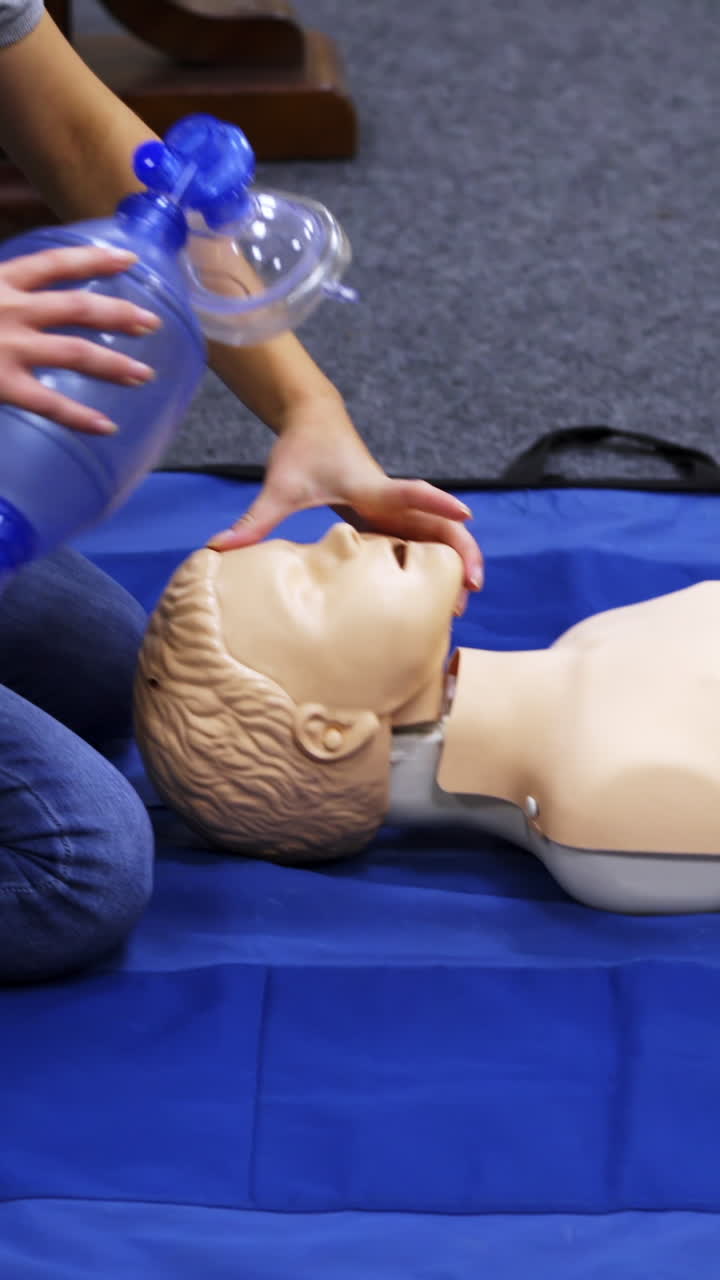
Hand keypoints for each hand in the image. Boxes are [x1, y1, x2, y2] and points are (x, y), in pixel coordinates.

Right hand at [0, 245, 160, 433]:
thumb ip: (0, 290)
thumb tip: (19, 292)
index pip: (55, 263)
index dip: (95, 259)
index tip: (129, 258)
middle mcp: (9, 308)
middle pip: (80, 307)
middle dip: (120, 313)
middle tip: (151, 322)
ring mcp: (8, 346)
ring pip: (78, 352)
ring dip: (116, 364)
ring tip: (144, 375)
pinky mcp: (2, 383)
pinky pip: (51, 403)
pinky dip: (81, 417)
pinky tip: (106, 426)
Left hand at [207, 399, 483, 593]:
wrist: (316, 419)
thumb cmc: (300, 450)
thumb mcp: (277, 487)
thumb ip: (253, 522)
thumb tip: (218, 550)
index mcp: (369, 488)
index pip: (408, 494)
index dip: (435, 503)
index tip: (464, 514)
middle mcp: (389, 500)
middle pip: (438, 524)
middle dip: (461, 552)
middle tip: (473, 588)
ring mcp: (393, 509)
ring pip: (435, 535)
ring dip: (454, 562)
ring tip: (463, 603)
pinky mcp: (389, 517)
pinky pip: (421, 540)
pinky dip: (437, 562)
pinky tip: (443, 593)